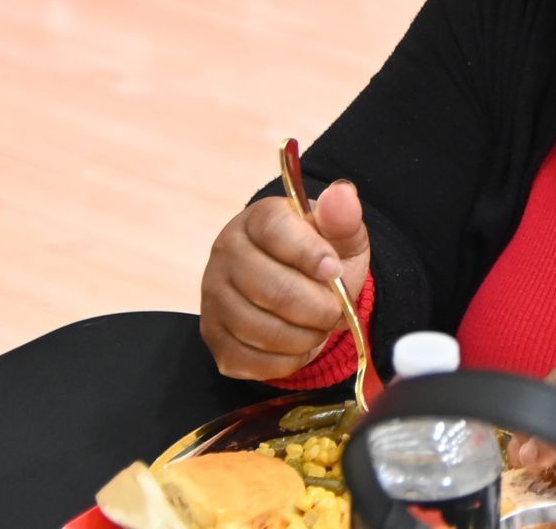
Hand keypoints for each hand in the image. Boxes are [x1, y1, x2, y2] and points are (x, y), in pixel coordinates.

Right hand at [199, 182, 369, 380]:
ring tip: (318, 327)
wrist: (299, 286)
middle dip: (316, 308)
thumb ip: (343, 219)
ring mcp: (213, 295)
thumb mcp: (341, 237)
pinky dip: (285, 361)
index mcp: (258, 219)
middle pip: (271, 289)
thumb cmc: (321, 257)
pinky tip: (298, 345)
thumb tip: (343, 194)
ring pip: (260, 329)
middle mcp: (226, 252)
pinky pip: (249, 360)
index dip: (310, 254)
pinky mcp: (212, 334)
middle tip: (335, 311)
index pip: (276, 231)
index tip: (334, 270)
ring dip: (304, 337)